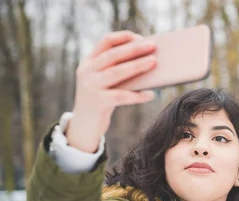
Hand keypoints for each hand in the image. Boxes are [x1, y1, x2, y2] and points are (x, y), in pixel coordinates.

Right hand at [66, 31, 157, 152]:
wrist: (84, 125)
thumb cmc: (102, 100)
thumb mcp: (105, 81)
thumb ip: (117, 70)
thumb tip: (148, 60)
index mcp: (89, 61)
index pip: (106, 41)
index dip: (124, 37)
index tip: (141, 38)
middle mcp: (87, 71)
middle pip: (112, 55)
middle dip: (134, 49)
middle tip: (153, 46)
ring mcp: (91, 86)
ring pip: (116, 72)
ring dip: (137, 66)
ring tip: (154, 62)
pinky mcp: (98, 103)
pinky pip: (121, 96)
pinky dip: (137, 95)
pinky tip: (150, 95)